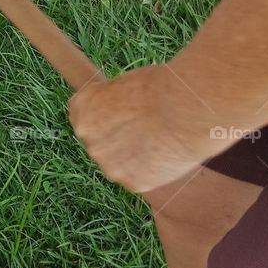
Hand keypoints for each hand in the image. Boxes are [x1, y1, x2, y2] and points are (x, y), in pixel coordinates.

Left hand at [69, 65, 214, 193]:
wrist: (186, 109)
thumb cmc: (161, 88)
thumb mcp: (124, 85)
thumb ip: (111, 104)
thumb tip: (113, 115)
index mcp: (82, 108)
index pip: (83, 117)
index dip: (106, 116)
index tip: (124, 114)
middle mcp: (88, 140)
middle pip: (100, 143)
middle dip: (118, 139)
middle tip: (147, 130)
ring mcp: (108, 165)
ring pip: (119, 163)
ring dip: (134, 157)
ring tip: (162, 141)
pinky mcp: (131, 183)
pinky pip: (138, 177)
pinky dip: (151, 169)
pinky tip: (167, 155)